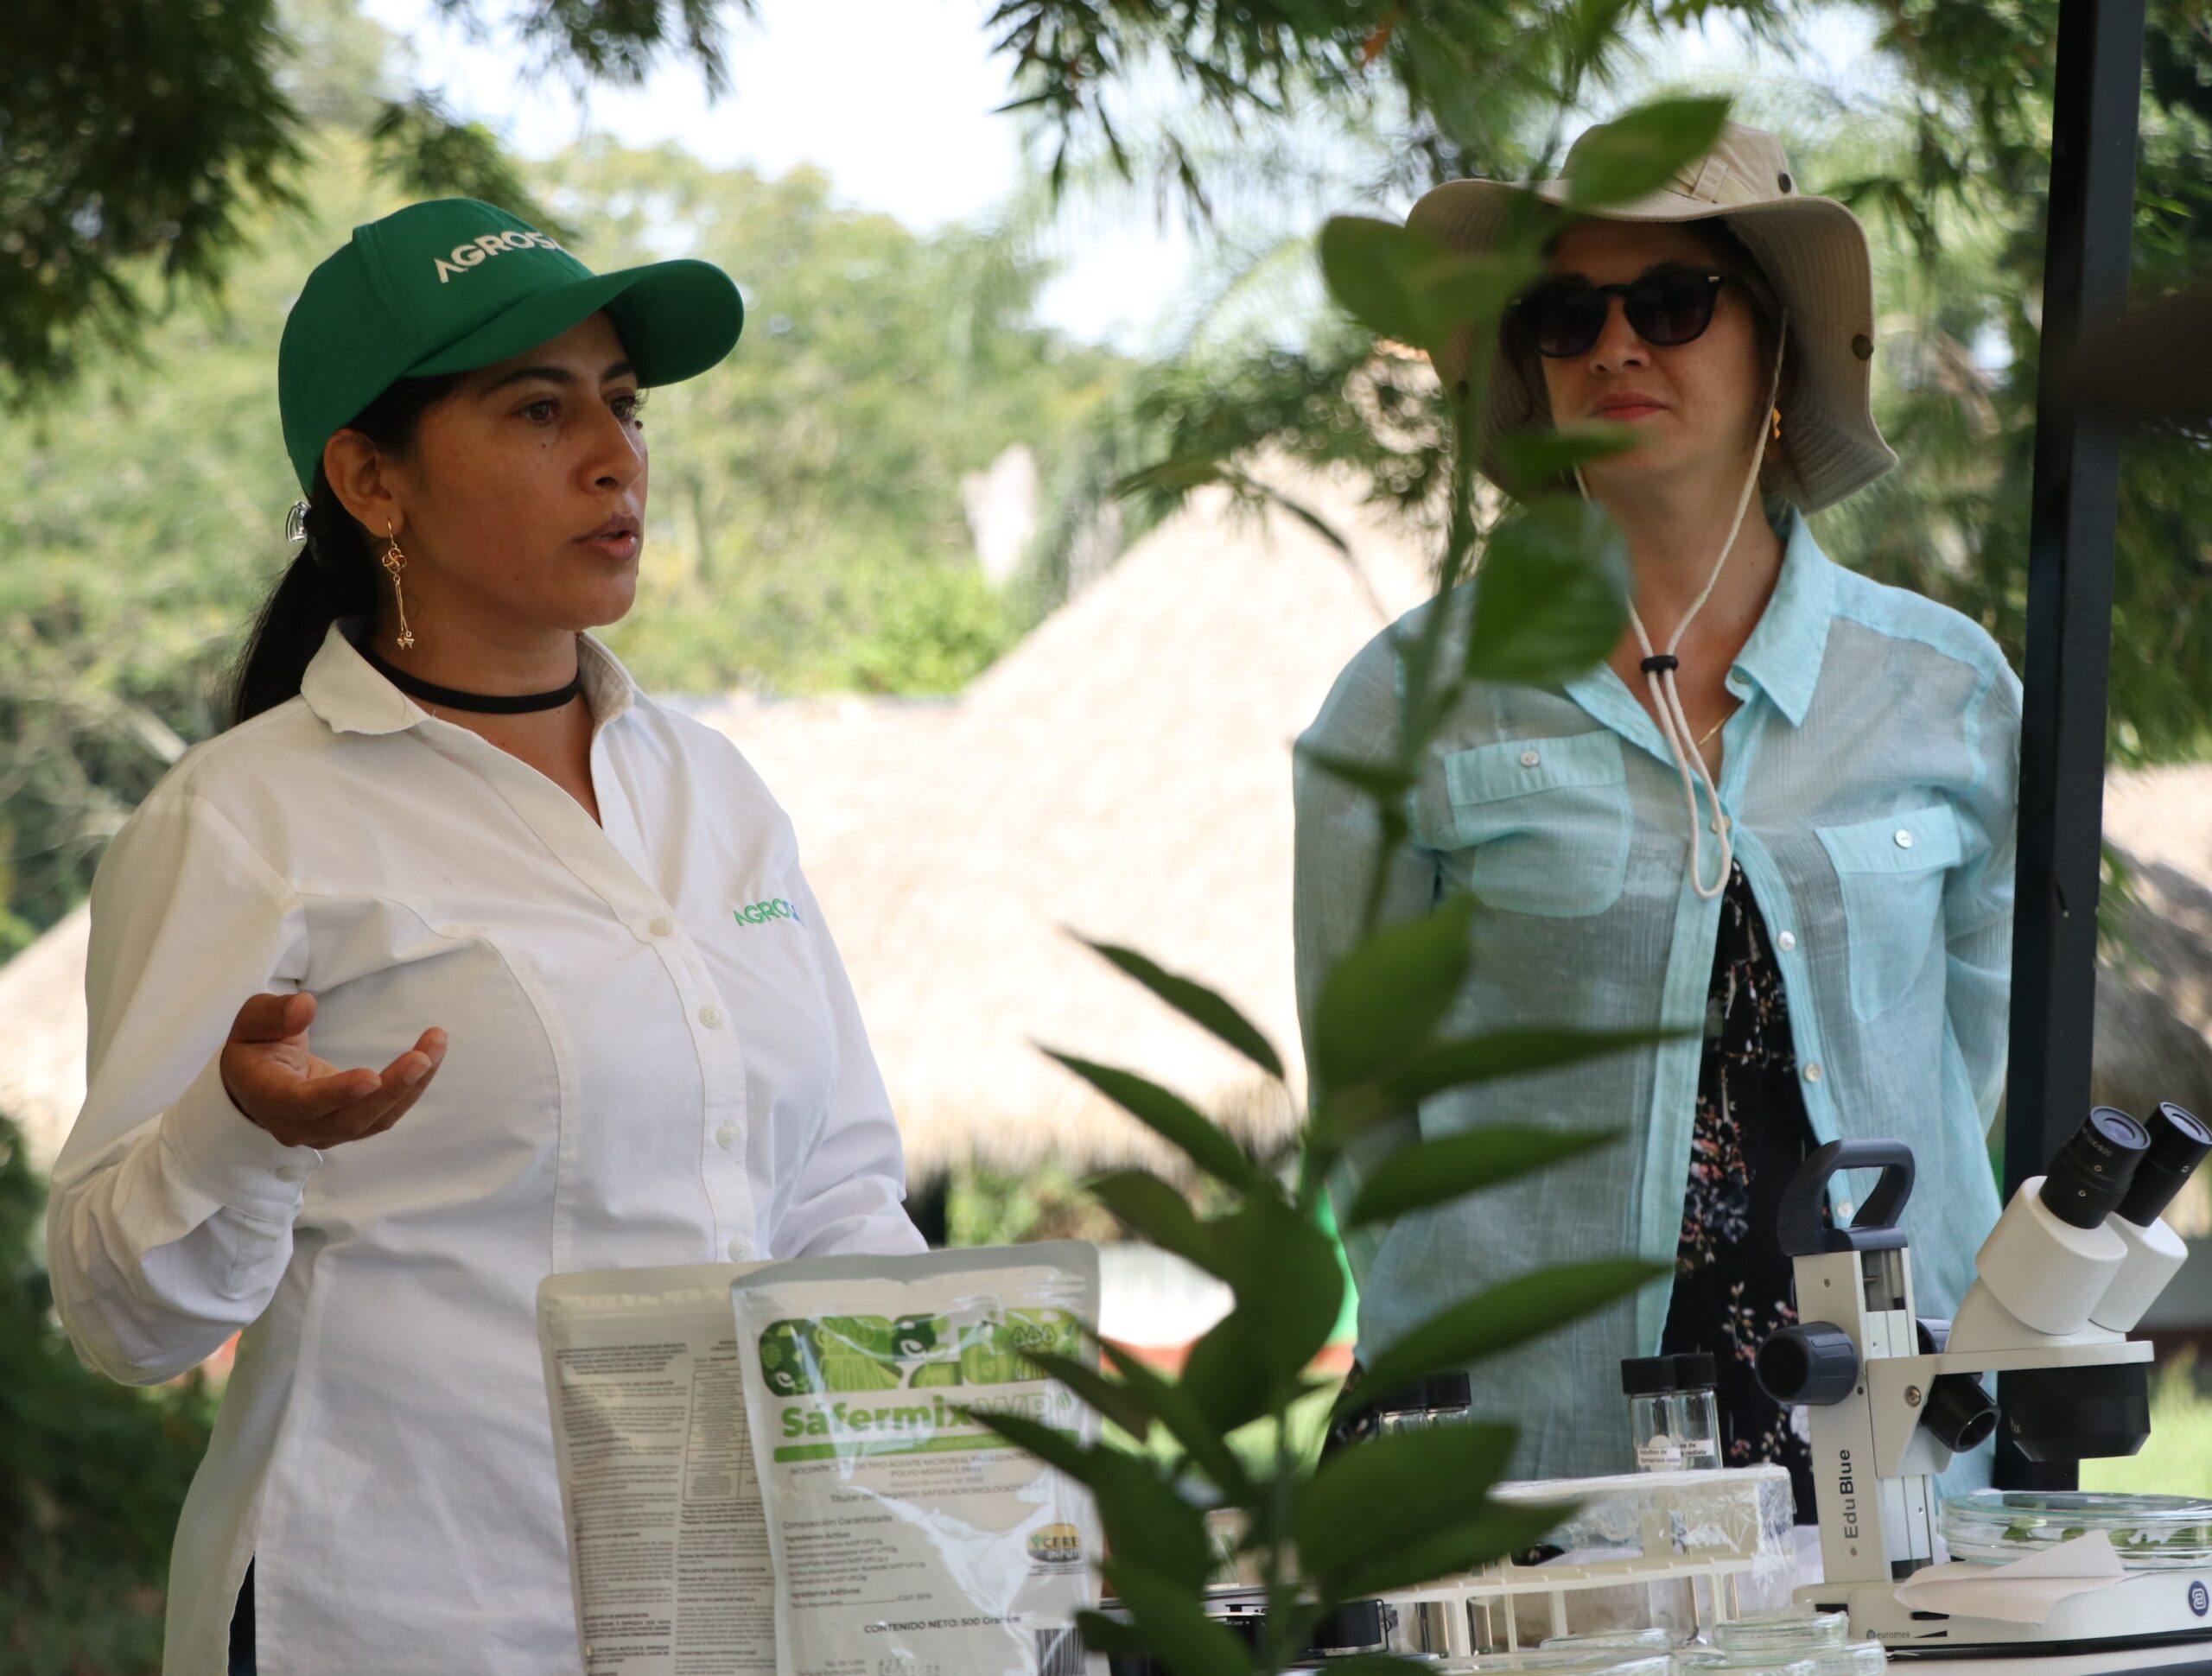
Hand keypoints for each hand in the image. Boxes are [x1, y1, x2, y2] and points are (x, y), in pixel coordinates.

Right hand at [218, 991, 447, 1148]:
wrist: (257, 1084)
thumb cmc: (256, 1046)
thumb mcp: (251, 1021)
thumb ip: (273, 1014)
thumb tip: (305, 1006)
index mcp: (266, 1096)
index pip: (303, 1103)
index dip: (338, 1094)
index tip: (372, 1077)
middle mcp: (296, 1125)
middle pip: (350, 1119)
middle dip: (391, 1089)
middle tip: (423, 1056)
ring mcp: (326, 1132)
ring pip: (376, 1120)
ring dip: (411, 1086)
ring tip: (437, 1044)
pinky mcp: (351, 1126)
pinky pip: (386, 1114)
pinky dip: (412, 1088)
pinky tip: (432, 1056)